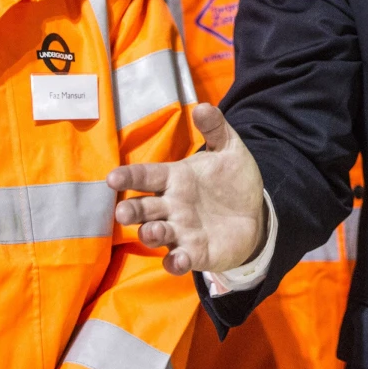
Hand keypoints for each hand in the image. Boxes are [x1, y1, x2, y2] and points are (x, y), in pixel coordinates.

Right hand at [108, 104, 266, 275]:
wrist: (255, 213)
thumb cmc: (232, 180)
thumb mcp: (229, 149)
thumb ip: (215, 129)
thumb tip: (203, 106)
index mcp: (175, 179)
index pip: (146, 176)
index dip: (129, 177)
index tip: (112, 178)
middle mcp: (172, 206)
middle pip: (144, 209)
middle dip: (132, 210)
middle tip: (122, 212)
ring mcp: (181, 231)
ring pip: (157, 235)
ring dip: (151, 235)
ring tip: (151, 232)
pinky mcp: (195, 254)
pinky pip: (179, 260)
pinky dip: (175, 262)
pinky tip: (177, 260)